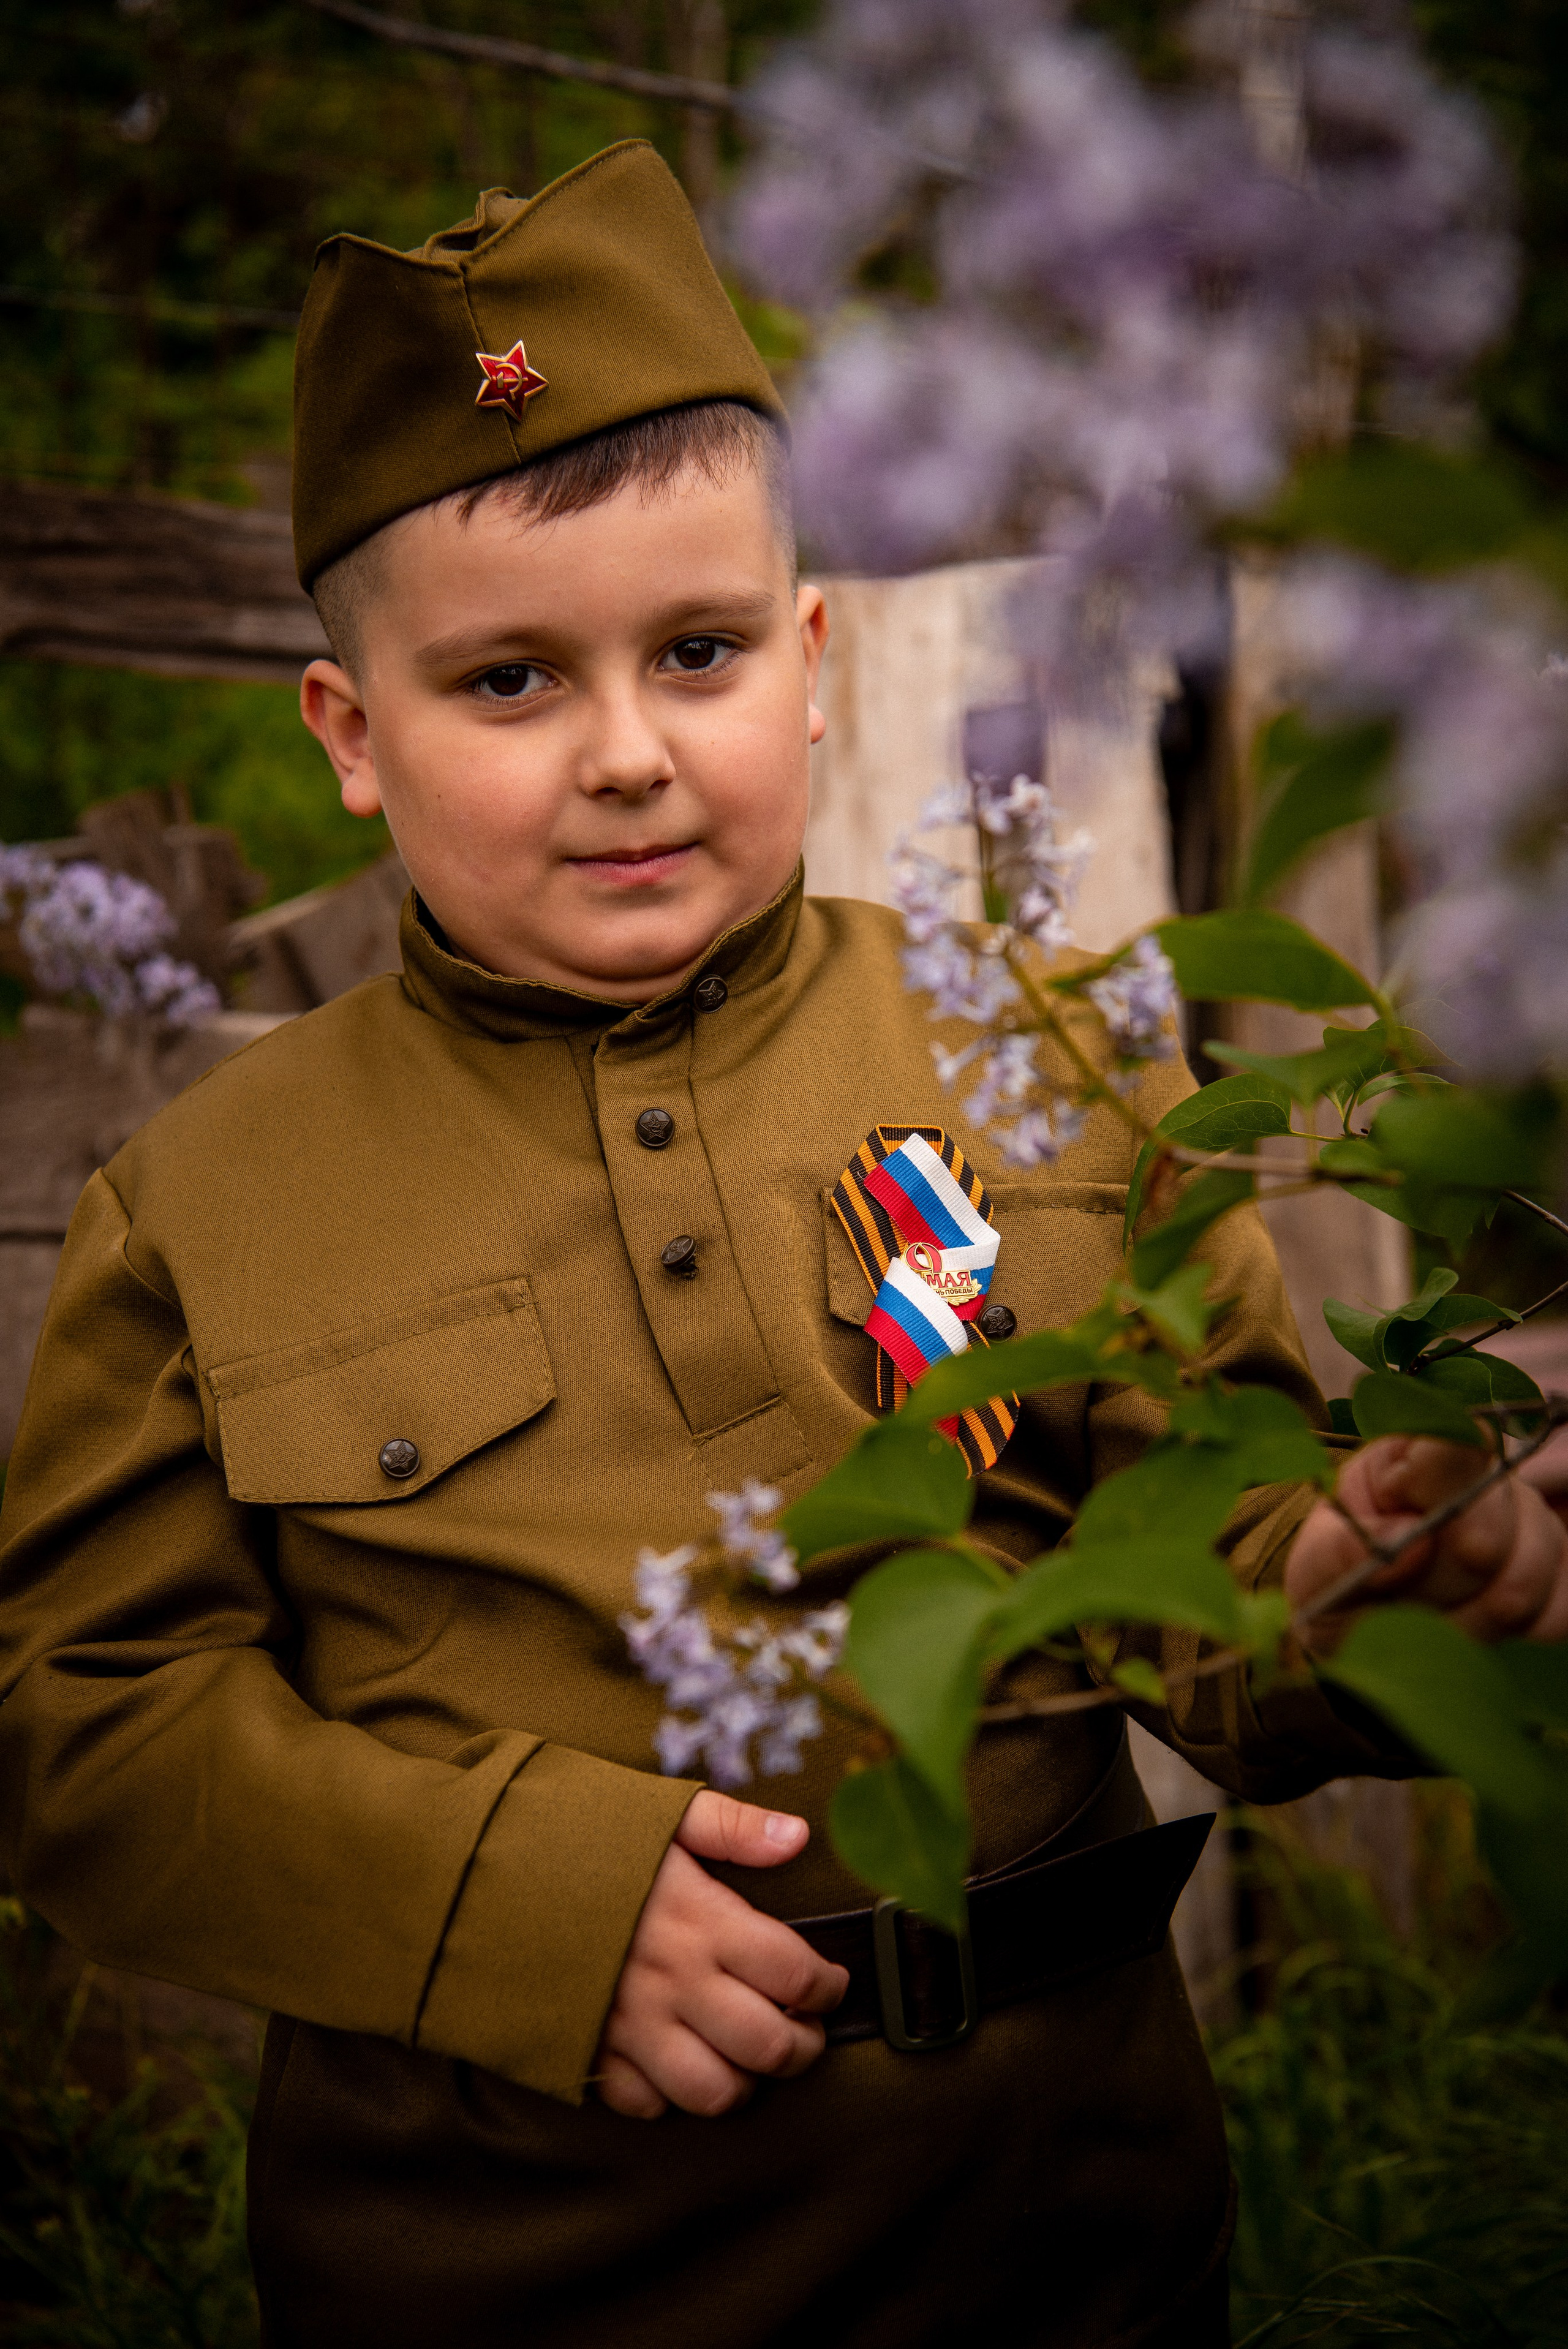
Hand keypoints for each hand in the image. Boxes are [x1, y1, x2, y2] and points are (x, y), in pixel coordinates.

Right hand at [594, 1792, 848, 2120]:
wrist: (478, 1875)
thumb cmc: (573, 1836)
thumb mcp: (656, 1812)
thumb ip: (733, 1826)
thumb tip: (797, 1837)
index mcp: (700, 1921)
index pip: (795, 1974)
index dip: (828, 1986)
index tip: (830, 1981)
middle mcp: (673, 1983)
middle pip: (768, 2047)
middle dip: (803, 2045)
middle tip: (804, 2028)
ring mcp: (631, 2026)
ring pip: (713, 2093)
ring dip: (743, 2083)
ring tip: (746, 2057)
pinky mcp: (589, 2052)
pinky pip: (644, 2104)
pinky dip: (669, 2096)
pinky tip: (677, 2061)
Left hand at [1285, 1434, 1567, 1656]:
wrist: (1365, 1643)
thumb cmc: (1336, 1592)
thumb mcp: (1314, 1573)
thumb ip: (1341, 1552)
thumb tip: (1404, 1534)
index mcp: (1405, 1461)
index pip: (1451, 1446)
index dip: (1440, 1489)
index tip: (1409, 1534)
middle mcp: (1475, 1479)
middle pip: (1489, 1522)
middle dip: (1443, 1580)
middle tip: (1404, 1602)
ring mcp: (1525, 1524)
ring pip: (1531, 1568)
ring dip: (1475, 1617)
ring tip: (1431, 1623)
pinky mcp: (1555, 1576)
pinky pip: (1560, 1609)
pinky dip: (1520, 1632)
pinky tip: (1475, 1627)